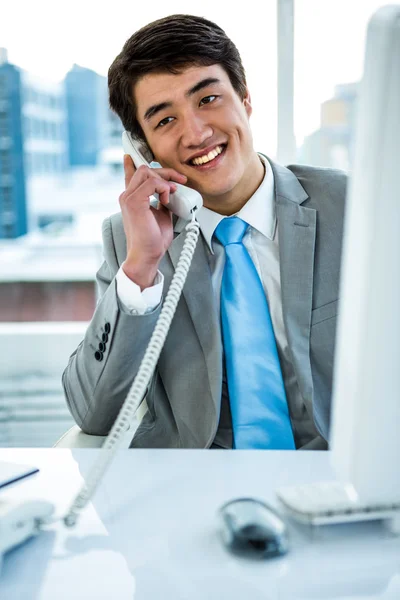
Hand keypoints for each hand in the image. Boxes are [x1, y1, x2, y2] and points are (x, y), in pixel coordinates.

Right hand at [119, 155, 186, 289]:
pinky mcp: (134, 202)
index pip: (129, 175)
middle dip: (165, 172)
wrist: (148, 254)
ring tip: (172, 195)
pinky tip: (167, 200)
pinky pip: (152, 183)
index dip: (131, 164)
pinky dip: (164, 188)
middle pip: (144, 169)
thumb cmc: (153, 240)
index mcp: (132, 198)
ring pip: (147, 172)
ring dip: (165, 180)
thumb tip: (172, 193)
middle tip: (179, 182)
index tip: (130, 156)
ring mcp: (128, 198)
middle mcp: (127, 196)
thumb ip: (162, 201)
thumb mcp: (162, 215)